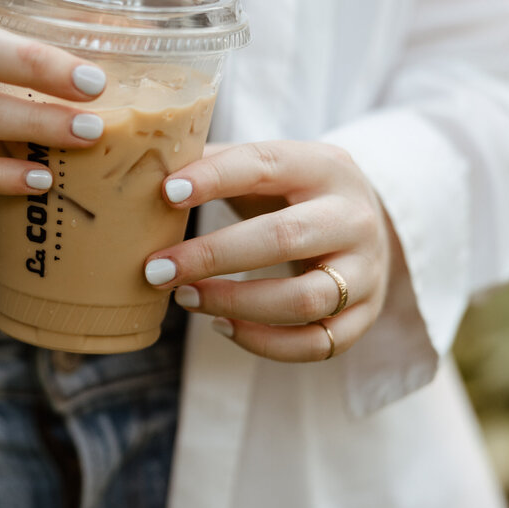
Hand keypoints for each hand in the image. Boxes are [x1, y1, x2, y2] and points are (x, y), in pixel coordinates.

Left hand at [144, 141, 392, 361]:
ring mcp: (365, 271)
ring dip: (235, 303)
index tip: (165, 194)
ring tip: (184, 297)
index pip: (265, 166)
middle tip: (155, 269)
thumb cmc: (292, 192)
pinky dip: (264, 343)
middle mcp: (353, 217)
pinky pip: (316, 344)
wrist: (366, 224)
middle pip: (283, 238)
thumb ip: (213, 163)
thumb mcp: (267, 167)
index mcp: (324, 166)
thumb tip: (141, 169)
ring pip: (304, 299)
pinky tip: (221, 326)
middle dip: (212, 256)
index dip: (214, 178)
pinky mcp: (364, 315)